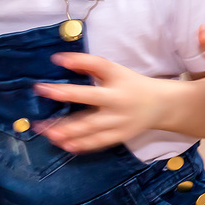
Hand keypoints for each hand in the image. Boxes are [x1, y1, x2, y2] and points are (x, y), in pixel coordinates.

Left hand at [34, 53, 166, 153]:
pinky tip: (65, 145)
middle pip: (91, 96)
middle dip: (66, 94)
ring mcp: (120, 119)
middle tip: (42, 91)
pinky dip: (82, 144)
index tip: (56, 59)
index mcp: (119, 78)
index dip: (79, 61)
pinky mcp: (121, 134)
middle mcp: (119, 98)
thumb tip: (61, 60)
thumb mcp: (116, 72)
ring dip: (67, 128)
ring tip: (46, 131)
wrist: (161, 105)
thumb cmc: (132, 85)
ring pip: (91, 125)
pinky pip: (99, 141)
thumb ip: (91, 66)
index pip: (99, 65)